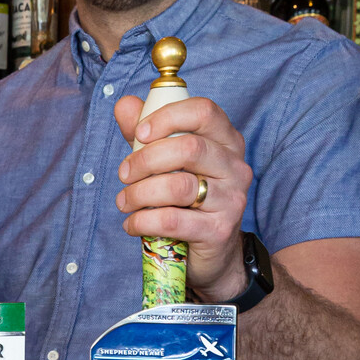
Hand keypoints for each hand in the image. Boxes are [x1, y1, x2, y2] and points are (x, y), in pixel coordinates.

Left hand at [113, 92, 253, 301]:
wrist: (211, 254)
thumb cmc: (186, 202)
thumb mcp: (165, 163)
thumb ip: (146, 134)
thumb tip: (124, 104)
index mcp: (226, 141)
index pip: (204, 111)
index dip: (167, 117)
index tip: (139, 133)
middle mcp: (235, 166)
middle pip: (188, 148)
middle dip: (145, 160)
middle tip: (123, 174)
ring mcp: (232, 199)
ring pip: (178, 186)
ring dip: (139, 193)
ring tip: (124, 201)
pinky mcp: (219, 230)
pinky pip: (173, 220)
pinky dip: (143, 221)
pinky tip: (132, 224)